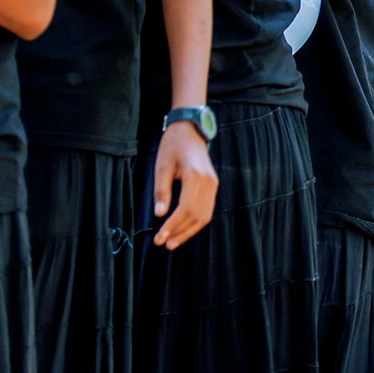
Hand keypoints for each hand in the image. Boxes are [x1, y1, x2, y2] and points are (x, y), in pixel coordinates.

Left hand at [151, 119, 218, 249]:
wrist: (190, 129)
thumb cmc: (173, 145)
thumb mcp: (162, 166)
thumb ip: (162, 191)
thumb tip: (160, 215)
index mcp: (195, 176)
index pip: (185, 209)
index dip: (172, 226)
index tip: (159, 237)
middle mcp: (209, 182)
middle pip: (196, 216)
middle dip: (180, 232)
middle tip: (164, 243)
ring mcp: (213, 184)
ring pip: (204, 216)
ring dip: (189, 231)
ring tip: (173, 241)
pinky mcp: (213, 185)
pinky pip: (207, 209)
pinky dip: (196, 222)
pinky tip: (183, 229)